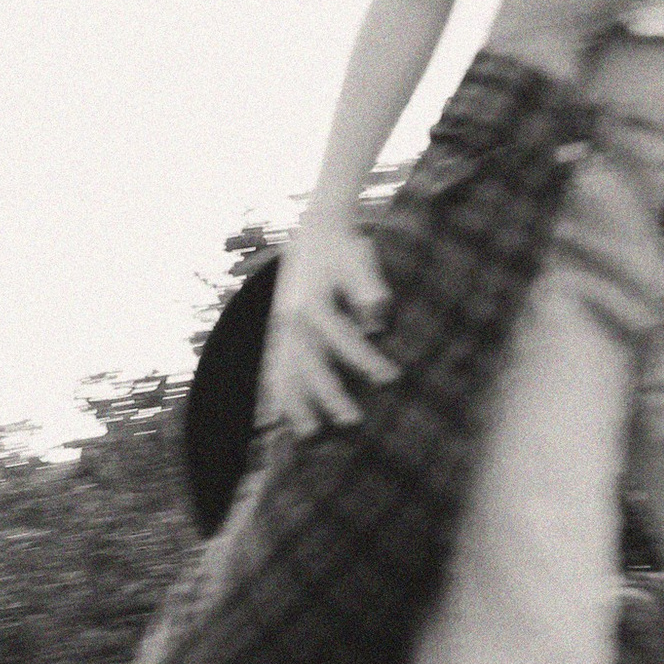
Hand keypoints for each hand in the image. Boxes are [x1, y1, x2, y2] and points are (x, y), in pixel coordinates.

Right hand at [260, 197, 398, 434]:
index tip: (390, 379)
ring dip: (296, 404)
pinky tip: (278, 418)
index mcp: (313, 302)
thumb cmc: (343, 247)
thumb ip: (368, 287)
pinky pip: (273, 368)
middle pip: (310, 364)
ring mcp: (279, 328)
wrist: (315, 228)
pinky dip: (276, 393)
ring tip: (309, 435)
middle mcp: (291, 319)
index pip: (342, 337)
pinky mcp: (276, 332)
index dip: (366, 360)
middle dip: (329, 395)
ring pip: (285, 372)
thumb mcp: (358, 259)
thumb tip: (378, 316)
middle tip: (352, 422)